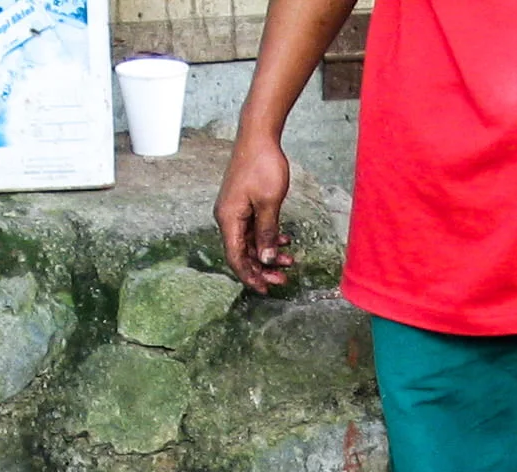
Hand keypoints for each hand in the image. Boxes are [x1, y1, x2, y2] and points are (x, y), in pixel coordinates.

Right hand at [215, 136, 294, 292]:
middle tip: (284, 279)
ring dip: (269, 253)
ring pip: (251, 242)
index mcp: (229, 219)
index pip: (236, 258)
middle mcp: (227, 217)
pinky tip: (285, 240)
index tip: (266, 290)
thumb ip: (267, 233)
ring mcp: (235, 210)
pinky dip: (268, 237)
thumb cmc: (262, 165)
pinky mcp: (243, 204)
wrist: (258, 135)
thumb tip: (266, 259)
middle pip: (243, 253)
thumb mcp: (269, 204)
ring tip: (289, 260)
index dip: (251, 276)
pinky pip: (254, 228)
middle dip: (263, 269)